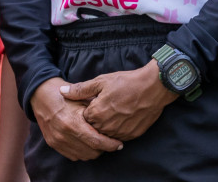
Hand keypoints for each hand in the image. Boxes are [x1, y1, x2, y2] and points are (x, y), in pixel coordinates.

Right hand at [28, 77, 122, 160]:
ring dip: (94, 152)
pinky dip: (84, 152)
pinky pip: (73, 156)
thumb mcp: (84, 98)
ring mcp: (57, 141)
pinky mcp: (53, 144)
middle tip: (112, 142)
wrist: (43, 96)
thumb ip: (97, 109)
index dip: (110, 145)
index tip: (119, 144)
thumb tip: (115, 118)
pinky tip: (90, 143)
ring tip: (102, 142)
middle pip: (91, 152)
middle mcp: (63, 134)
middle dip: (104, 149)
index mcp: (73, 122)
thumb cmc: (67, 95)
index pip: (96, 141)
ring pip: (83, 156)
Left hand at [62, 62, 177, 141]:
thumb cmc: (128, 82)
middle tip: (109, 105)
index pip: (84, 118)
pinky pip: (120, 136)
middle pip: (95, 127)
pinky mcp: (131, 135)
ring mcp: (119, 133)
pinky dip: (121, 128)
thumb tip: (62, 92)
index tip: (98, 101)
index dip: (90, 109)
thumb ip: (81, 89)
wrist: (154, 86)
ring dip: (109, 124)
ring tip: (118, 110)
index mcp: (95, 114)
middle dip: (99, 118)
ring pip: (107, 133)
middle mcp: (105, 127)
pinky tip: (126, 116)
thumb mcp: (102, 81)